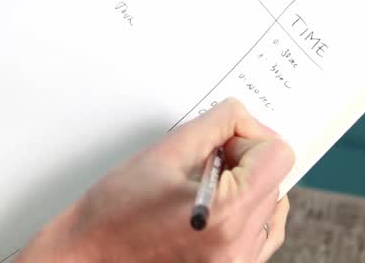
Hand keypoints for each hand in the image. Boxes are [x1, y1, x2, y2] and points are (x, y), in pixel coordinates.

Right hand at [20, 99, 294, 262]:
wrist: (87, 257)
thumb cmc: (112, 216)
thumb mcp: (164, 153)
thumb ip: (213, 125)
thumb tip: (240, 116)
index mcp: (226, 213)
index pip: (277, 154)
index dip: (248, 137)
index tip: (220, 142)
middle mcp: (239, 246)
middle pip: (275, 178)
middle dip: (243, 160)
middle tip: (203, 162)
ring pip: (272, 205)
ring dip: (247, 188)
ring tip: (204, 188)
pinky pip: (263, 236)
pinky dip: (248, 215)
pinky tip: (216, 207)